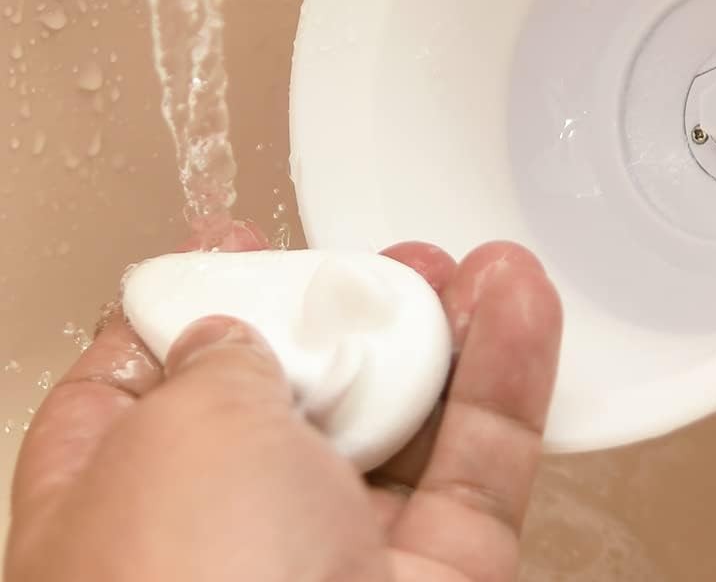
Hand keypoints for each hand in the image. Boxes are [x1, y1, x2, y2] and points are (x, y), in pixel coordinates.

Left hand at [4, 224, 561, 581]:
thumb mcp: (180, 428)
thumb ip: (217, 361)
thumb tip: (235, 343)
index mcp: (120, 500)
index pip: (144, 382)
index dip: (190, 303)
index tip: (235, 238)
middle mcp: (227, 536)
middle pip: (296, 394)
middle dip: (345, 311)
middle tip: (384, 258)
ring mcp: (340, 563)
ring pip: (402, 423)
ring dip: (445, 331)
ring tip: (475, 264)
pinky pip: (478, 464)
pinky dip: (506, 379)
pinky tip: (521, 300)